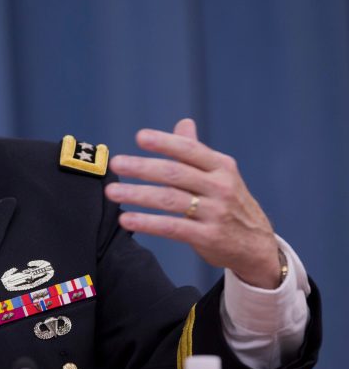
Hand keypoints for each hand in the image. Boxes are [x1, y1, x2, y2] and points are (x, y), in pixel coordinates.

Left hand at [104, 118, 280, 288]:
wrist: (257, 245)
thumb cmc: (229, 203)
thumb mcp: (221, 175)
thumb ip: (197, 151)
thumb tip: (183, 123)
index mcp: (221, 166)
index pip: (189, 150)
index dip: (165, 142)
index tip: (140, 137)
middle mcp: (220, 186)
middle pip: (175, 173)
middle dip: (142, 167)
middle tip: (116, 164)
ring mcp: (216, 212)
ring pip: (169, 199)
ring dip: (137, 194)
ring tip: (111, 192)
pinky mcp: (208, 237)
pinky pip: (172, 227)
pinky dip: (147, 223)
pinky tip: (126, 220)